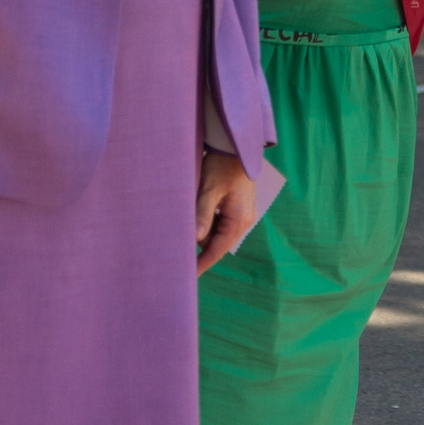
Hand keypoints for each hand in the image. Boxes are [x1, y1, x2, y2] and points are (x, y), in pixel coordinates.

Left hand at [194, 150, 257, 274]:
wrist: (235, 147)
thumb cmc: (221, 166)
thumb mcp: (208, 190)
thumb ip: (201, 215)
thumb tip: (194, 240)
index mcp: (239, 220)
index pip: (217, 250)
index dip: (201, 263)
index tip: (187, 276)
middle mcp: (245, 221)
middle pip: (217, 243)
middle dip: (199, 241)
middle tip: (178, 234)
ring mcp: (244, 215)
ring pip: (218, 233)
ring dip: (203, 227)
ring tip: (191, 209)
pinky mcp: (239, 208)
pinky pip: (221, 223)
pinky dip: (208, 220)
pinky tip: (201, 205)